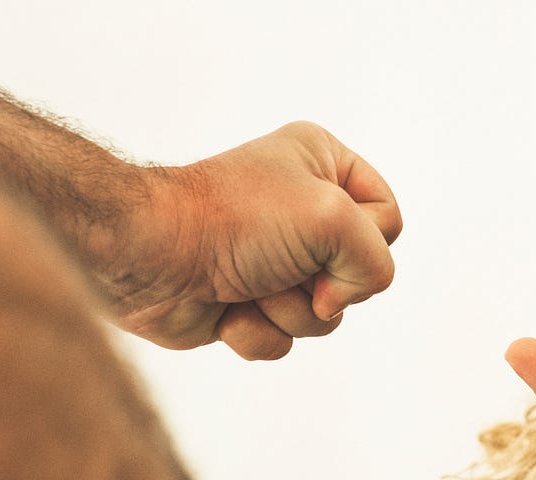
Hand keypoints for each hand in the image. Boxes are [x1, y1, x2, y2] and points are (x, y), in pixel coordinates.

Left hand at [102, 121, 400, 359]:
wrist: (148, 256)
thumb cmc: (233, 221)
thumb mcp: (333, 218)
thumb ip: (375, 260)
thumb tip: (333, 303)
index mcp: (322, 163)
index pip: (388, 217)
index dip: (365, 240)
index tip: (322, 234)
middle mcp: (301, 208)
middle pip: (359, 273)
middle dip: (323, 284)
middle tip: (282, 264)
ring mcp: (274, 259)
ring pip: (325, 314)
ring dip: (288, 311)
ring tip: (248, 286)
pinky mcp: (248, 302)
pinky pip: (286, 338)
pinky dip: (258, 332)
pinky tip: (225, 310)